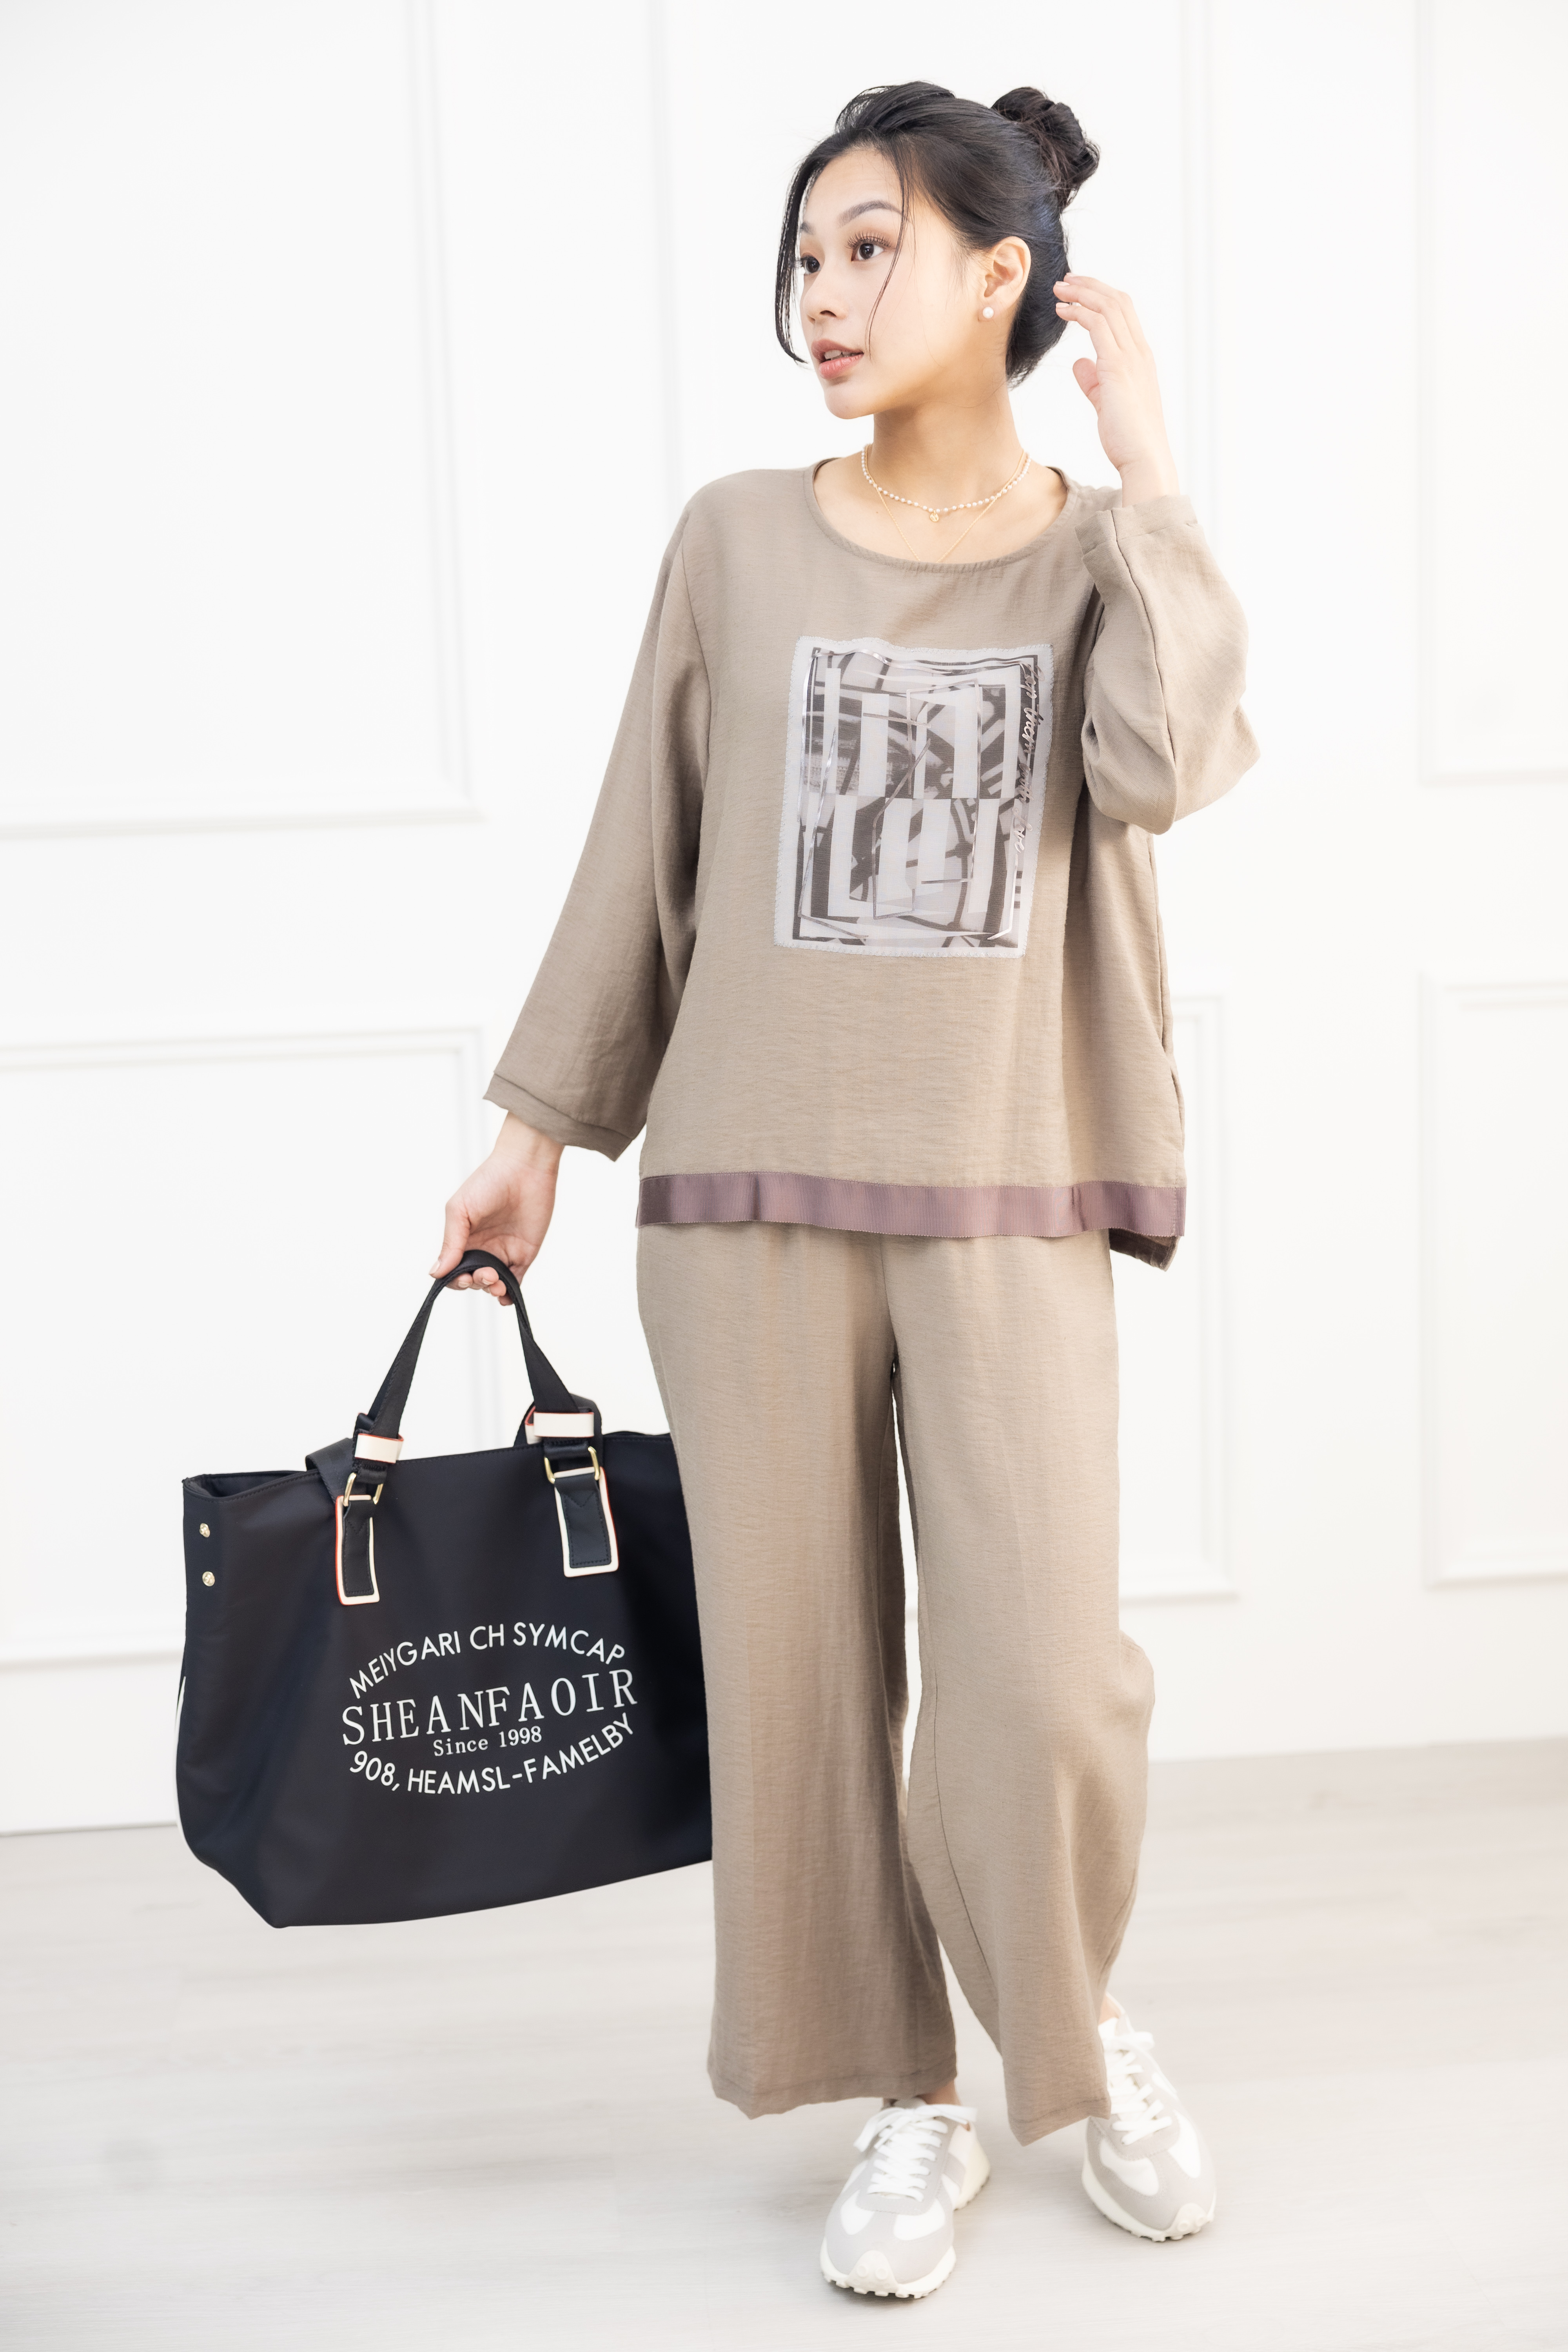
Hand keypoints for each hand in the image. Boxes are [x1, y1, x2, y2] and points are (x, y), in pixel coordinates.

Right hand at [431, 1114, 562, 1301]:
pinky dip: (510, 1294)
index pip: (452, 1269)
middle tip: (484, 1274)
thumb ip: (450, 1243)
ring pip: (493, 1284)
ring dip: (491, 1290)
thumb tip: (435, 1273)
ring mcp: (503, 1252)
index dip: (454, 1279)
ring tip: (496, 1282)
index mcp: (463, 1238)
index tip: (462, 1277)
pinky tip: (506, 1295)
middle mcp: (481, 1248)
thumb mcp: (460, 1211)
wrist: (525, 1168)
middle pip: (472, 1279)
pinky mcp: (524, 1254)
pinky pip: (515, 1281)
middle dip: (474, 1283)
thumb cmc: (488, 1182)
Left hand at [1054, 276, 1178, 506]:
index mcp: (1140, 358)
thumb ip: (1094, 381)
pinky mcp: (1117, 366)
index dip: (1101, 297)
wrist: (1144, 458)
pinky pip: (1098, 325)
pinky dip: (1079, 312)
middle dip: (1090, 286)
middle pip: (1118, 301)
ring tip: (1059, 288)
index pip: (1124, 314)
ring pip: (1108, 307)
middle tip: (1065, 281)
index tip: (1078, 292)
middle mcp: (1139, 352)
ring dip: (1082, 293)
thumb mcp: (1106, 402)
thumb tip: (1080, 365)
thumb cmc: (1127, 438)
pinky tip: (1063, 311)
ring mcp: (1131, 357)